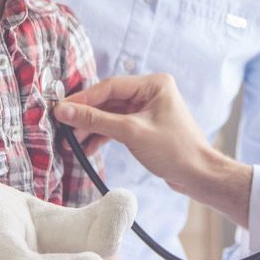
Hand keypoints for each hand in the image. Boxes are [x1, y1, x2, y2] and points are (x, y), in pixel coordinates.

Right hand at [55, 74, 209, 193]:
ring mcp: (146, 109)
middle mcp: (150, 92)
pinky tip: (86, 149)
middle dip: (86, 116)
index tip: (61, 109)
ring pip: (110, 114)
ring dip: (91, 128)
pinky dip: (102, 136)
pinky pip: (117, 126)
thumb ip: (96, 121)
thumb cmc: (174, 150)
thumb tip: (65, 111)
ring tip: (70, 143)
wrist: (197, 175)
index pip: (111, 86)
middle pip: (108, 100)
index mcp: (154, 84)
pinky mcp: (143, 126)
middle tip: (62, 127)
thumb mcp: (131, 132)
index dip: (84, 98)